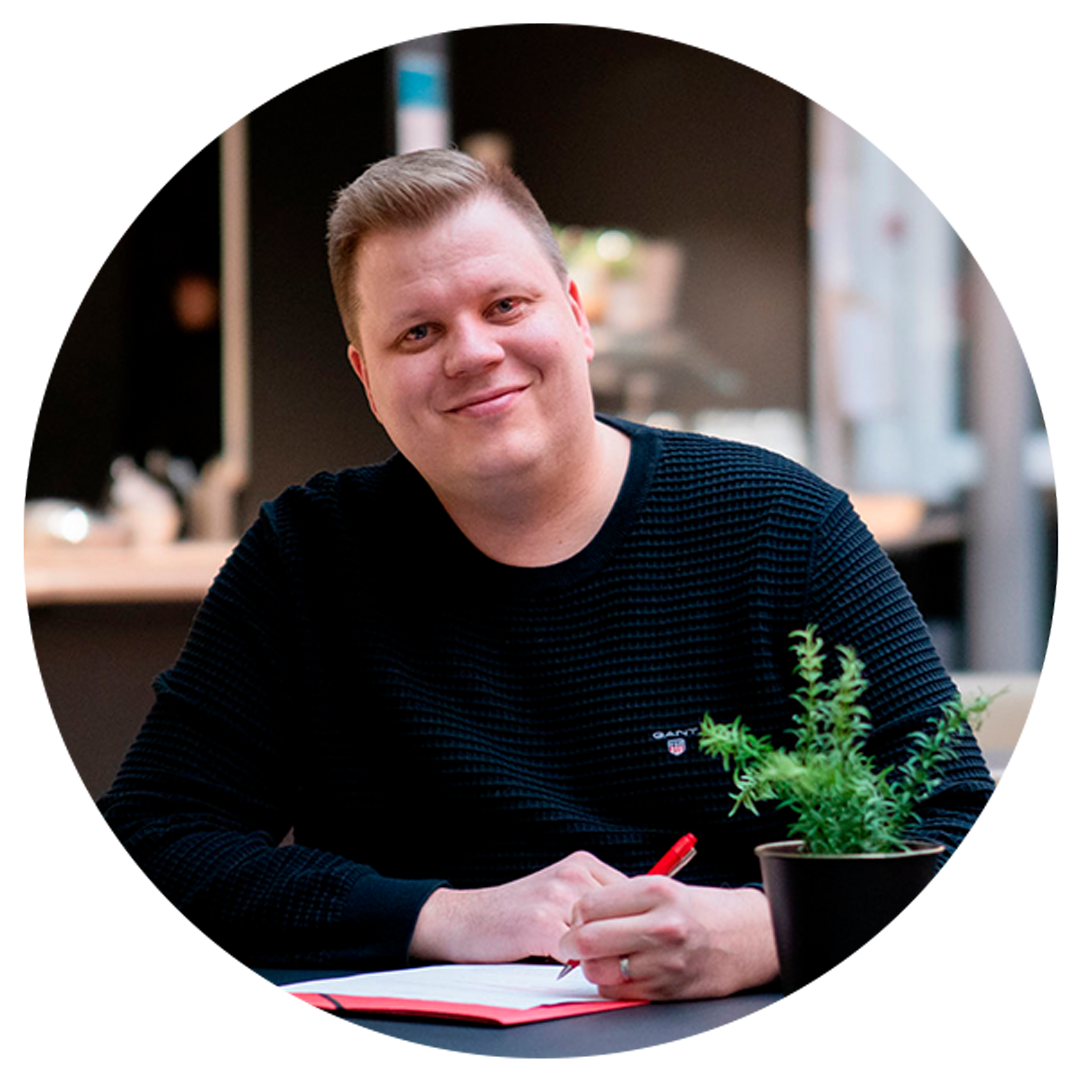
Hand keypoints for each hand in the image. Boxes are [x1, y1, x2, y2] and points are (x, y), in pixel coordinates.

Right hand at [408, 851, 625, 963]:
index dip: (635, 924)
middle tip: (620, 963)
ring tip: (594, 969)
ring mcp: (557, 896)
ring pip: (604, 936)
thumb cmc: (513, 915)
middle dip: (624, 943)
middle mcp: (573, 873)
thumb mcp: (559, 894)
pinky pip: (579, 954)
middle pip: (624, 915)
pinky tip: (570, 973)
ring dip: (603, 958)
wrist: (464, 920)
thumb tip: (636, 928)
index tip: (634, 944)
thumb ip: (594, 903)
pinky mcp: (541, 923)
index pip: (634, 894)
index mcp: (582, 864)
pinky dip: (581, 969)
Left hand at [559, 879, 778, 999]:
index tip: (578, 917)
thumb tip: (578, 915)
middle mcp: (661, 926)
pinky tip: (625, 970)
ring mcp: (664, 961)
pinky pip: (617, 991)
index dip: (575, 913)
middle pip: (587, 940)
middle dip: (571, 943)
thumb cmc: (700, 910)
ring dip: (592, 965)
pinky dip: (612, 982)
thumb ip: (621, 900)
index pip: (588, 905)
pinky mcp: (667, 989)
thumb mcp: (663, 888)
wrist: (748, 937)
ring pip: (598, 970)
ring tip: (603, 955)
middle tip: (573, 942)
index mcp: (656, 891)